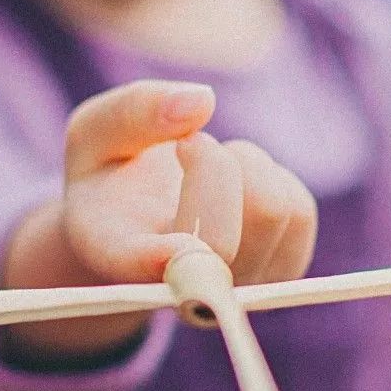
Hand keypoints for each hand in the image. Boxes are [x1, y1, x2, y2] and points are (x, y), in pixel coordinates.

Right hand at [1, 80, 316, 360]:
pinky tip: (235, 190)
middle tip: (186, 144)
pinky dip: (271, 179)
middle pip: (225, 232)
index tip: (167, 250)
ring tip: (207, 170)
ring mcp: (235, 289)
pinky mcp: (280, 275)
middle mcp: (180, 288)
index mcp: (116, 254)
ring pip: (274, 212)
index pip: (142, 266)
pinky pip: (298, 211)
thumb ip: (131, 112)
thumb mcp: (92, 133)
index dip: (161, 261)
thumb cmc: (110, 181)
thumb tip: (203, 101)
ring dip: (245, 165)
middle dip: (214, 163)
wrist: (133, 233)